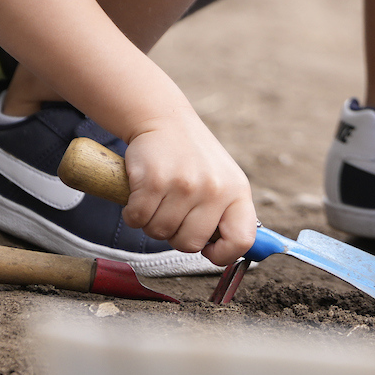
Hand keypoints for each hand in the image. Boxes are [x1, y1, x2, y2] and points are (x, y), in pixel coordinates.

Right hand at [117, 119, 258, 266]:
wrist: (164, 120)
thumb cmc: (193, 157)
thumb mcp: (223, 180)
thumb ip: (226, 215)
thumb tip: (224, 253)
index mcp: (237, 191)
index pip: (242, 240)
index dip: (223, 254)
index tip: (208, 249)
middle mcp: (215, 188)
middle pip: (190, 244)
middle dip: (175, 235)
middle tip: (173, 211)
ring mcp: (185, 184)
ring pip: (159, 233)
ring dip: (151, 222)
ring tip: (158, 198)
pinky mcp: (154, 180)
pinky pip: (137, 219)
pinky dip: (133, 213)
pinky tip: (140, 195)